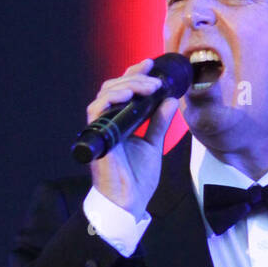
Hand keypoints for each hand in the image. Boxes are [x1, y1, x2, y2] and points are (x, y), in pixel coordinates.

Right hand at [85, 58, 180, 217]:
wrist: (129, 202)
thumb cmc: (137, 180)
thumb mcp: (153, 145)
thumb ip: (159, 123)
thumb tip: (170, 101)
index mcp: (119, 124)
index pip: (123, 92)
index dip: (135, 75)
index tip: (151, 64)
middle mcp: (108, 123)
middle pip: (113, 88)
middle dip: (133, 76)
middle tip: (153, 74)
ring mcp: (101, 129)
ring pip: (105, 94)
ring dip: (128, 85)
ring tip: (149, 86)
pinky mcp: (98, 137)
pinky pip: (97, 109)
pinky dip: (112, 99)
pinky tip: (129, 95)